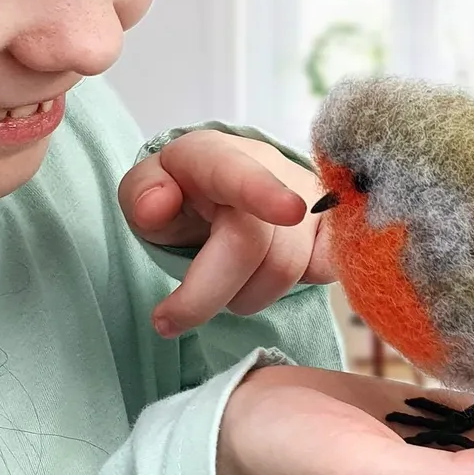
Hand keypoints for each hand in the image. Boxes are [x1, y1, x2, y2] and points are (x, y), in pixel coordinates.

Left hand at [117, 130, 337, 336]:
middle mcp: (272, 168)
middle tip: (170, 319)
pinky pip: (327, 270)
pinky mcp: (332, 227)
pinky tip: (267, 277)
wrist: (221, 190)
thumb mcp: (145, 189)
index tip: (290, 211)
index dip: (265, 192)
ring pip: (287, 272)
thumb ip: (141, 194)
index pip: (241, 173)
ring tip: (221, 285)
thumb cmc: (182, 192)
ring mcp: (309, 197)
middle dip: (208, 295)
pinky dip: (296, 286)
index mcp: (215, 155)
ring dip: (244, 297)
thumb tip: (156, 208)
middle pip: (255, 248)